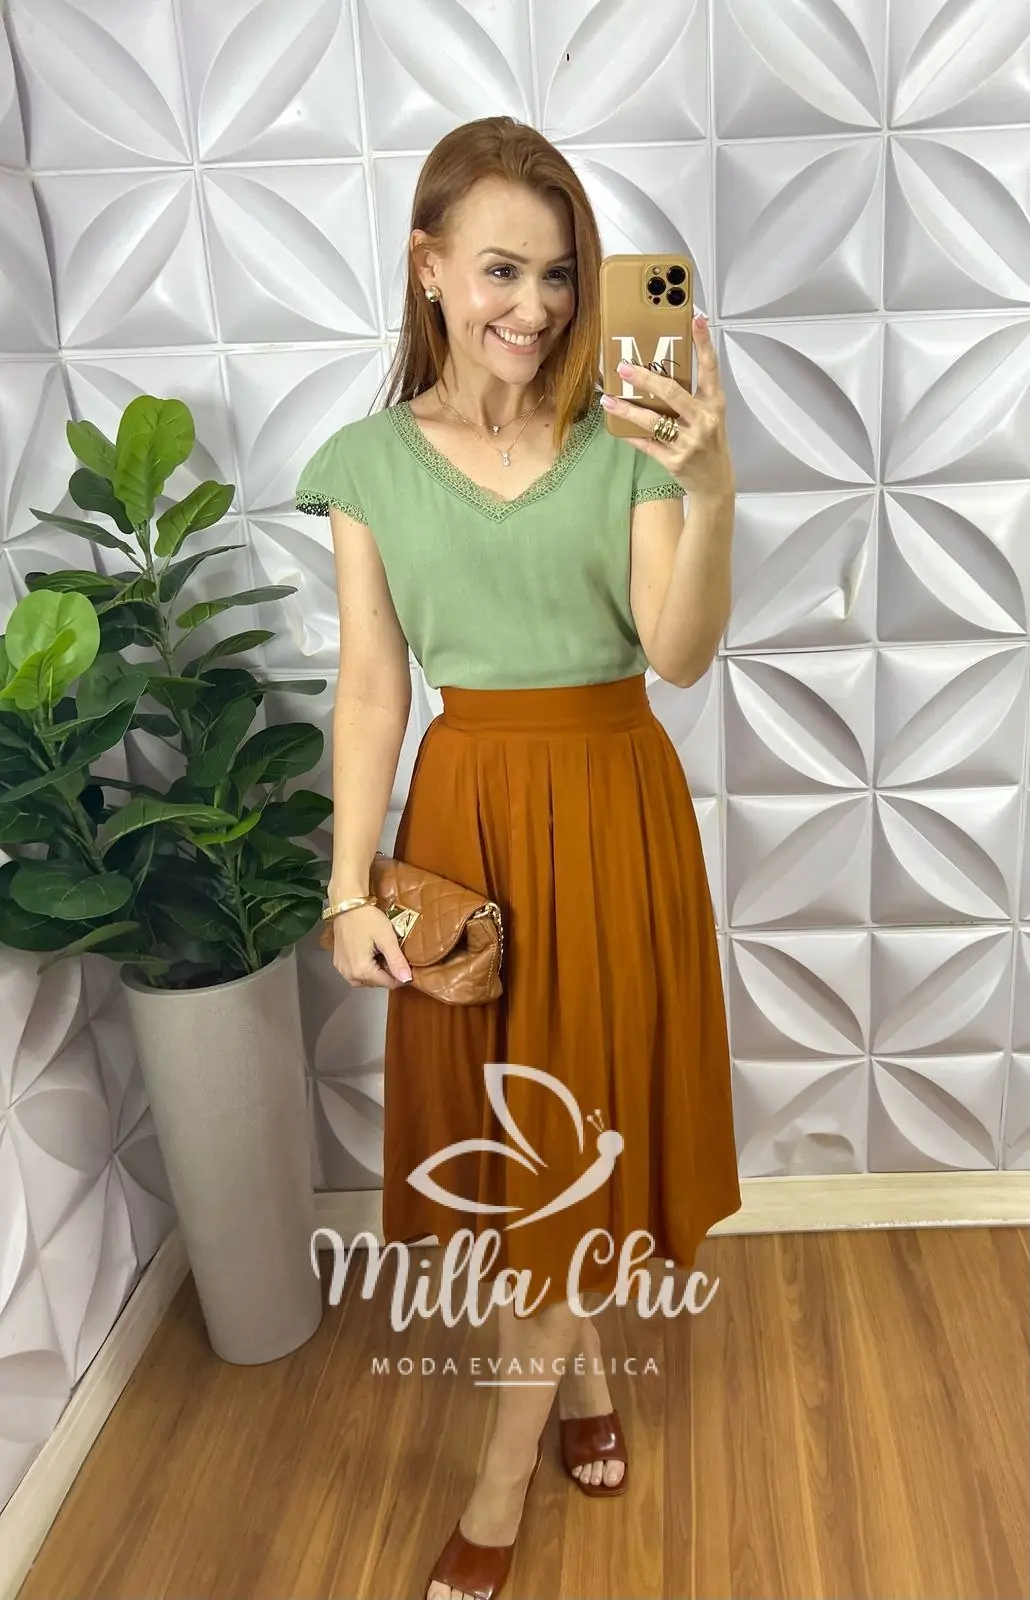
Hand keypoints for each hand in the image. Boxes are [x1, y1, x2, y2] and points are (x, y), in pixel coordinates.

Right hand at [332, 903, 412, 988]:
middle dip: (387, 973)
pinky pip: (356, 973)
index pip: (388, 984)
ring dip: (377, 972)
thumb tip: (407, 979)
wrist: (347, 905)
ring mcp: (342, 969)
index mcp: (362, 970)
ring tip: (383, 954)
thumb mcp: (387, 939)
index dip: (401, 976)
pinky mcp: (339, 963)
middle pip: (376, 983)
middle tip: (393, 954)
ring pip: (366, 980)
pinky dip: (366, 968)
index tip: (406, 963)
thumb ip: (397, 961)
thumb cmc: (367, 919)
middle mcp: (349, 974)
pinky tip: (371, 955)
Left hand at [602, 314, 734, 502]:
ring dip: (627, 410)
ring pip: (653, 421)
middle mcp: (704, 421)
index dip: (703, 343)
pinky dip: (630, 435)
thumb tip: (657, 376)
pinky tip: (616, 427)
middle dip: (645, 378)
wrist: (715, 485)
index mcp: (715, 405)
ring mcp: (689, 442)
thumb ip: (691, 398)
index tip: (696, 319)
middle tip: (623, 367)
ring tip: (608, 400)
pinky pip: (646, 444)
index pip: (710, 369)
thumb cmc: (709, 445)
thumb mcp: (709, 418)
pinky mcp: (675, 461)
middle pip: (672, 392)